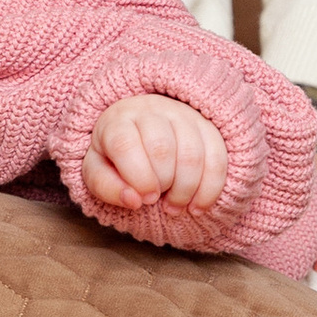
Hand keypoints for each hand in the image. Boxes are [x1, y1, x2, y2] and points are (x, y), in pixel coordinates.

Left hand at [81, 94, 228, 216]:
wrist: (140, 132)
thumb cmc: (116, 157)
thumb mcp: (98, 171)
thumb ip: (107, 187)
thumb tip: (134, 200)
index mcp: (118, 120)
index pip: (125, 144)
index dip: (138, 177)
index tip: (145, 199)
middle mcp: (151, 110)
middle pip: (162, 148)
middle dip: (163, 184)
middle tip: (159, 202)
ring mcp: (182, 115)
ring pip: (192, 153)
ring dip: (186, 189)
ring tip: (175, 206)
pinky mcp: (207, 126)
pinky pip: (217, 157)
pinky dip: (210, 188)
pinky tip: (198, 207)